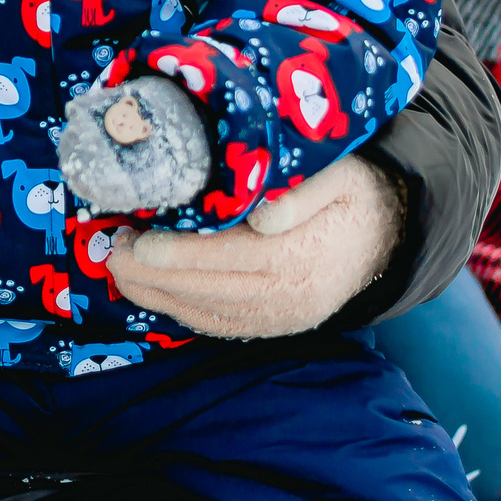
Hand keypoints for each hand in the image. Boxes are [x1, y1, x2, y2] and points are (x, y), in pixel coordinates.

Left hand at [104, 155, 404, 338]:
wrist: (387, 235)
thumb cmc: (353, 194)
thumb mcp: (341, 175)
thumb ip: (304, 192)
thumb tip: (262, 214)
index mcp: (302, 259)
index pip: (227, 259)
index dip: (178, 254)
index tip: (139, 240)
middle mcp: (289, 298)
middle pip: (207, 291)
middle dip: (152, 274)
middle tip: (113, 249)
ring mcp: (280, 318)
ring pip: (205, 313)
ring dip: (156, 294)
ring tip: (121, 266)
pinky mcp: (272, 325)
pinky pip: (217, 324)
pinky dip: (179, 308)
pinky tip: (153, 288)